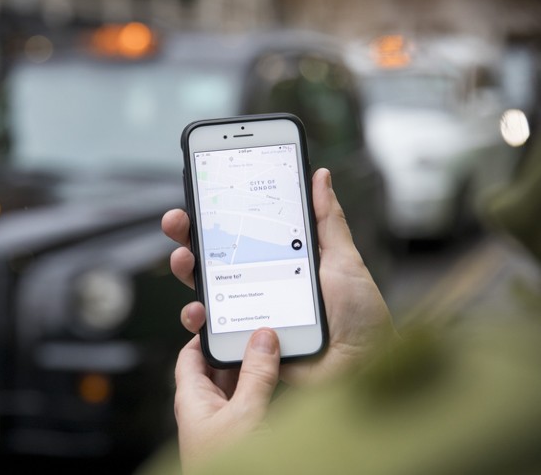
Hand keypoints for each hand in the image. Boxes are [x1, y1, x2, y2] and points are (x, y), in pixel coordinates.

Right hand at [162, 167, 398, 385]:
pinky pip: (211, 331)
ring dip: (184, 269)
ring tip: (184, 260)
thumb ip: (326, 219)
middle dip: (187, 235)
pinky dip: (196, 319)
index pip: (239, 232)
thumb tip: (320, 175)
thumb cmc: (359, 316)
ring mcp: (248, 313)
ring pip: (203, 289)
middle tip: (177, 221)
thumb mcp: (343, 259)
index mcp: (278, 261)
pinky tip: (199, 309)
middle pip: (212, 256)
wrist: (365, 366)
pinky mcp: (243, 343)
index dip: (216, 215)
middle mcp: (258, 285)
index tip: (201, 194)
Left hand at [174, 328, 280, 473]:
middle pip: (218, 367)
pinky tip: (283, 377)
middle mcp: (206, 410)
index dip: (204, 334)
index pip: (190, 356)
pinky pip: (253, 401)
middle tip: (258, 325)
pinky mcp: (245, 435)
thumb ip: (255, 375)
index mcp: (192, 400)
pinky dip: (266, 386)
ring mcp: (225, 423)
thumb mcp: (245, 415)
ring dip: (255, 367)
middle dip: (237, 347)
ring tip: (275, 345)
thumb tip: (262, 338)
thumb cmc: (228, 468)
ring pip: (238, 384)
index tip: (226, 316)